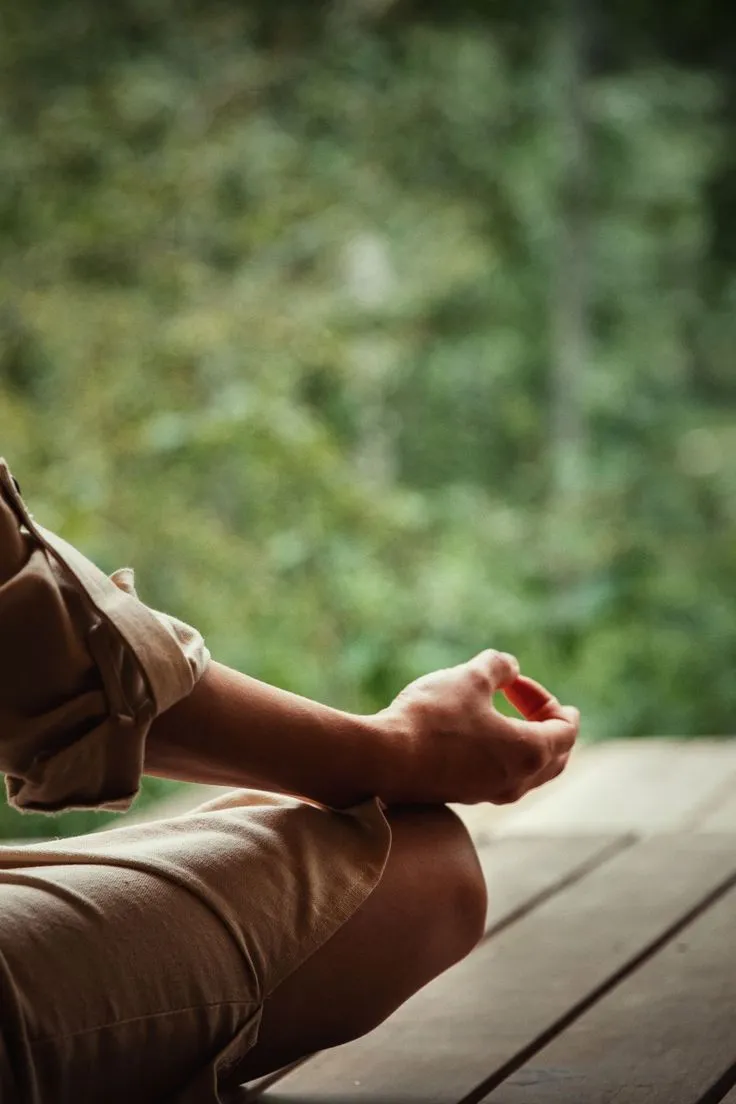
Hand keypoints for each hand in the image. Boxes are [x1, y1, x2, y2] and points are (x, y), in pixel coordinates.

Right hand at [373, 650, 578, 805]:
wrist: (383, 759)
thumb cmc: (432, 718)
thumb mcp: (470, 677)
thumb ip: (498, 666)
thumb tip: (509, 666)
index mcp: (529, 753)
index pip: (566, 731)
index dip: (550, 701)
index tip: (522, 683)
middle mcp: (516, 781)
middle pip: (555, 758)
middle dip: (548, 726)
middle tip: (532, 702)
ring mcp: (489, 794)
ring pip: (529, 772)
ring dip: (526, 741)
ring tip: (506, 716)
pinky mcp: (463, 796)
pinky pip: (501, 779)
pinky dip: (503, 755)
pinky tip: (478, 735)